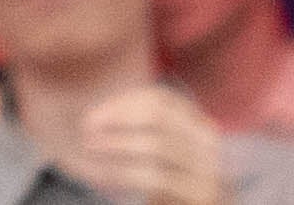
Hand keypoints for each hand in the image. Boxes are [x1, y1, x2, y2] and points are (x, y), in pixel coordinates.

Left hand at [66, 78, 225, 204]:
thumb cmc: (165, 171)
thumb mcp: (155, 142)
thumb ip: (135, 123)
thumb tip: (91, 118)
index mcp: (194, 119)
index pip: (158, 99)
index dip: (121, 104)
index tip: (90, 117)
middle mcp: (206, 139)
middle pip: (158, 116)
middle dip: (118, 119)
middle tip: (86, 129)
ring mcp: (207, 165)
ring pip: (155, 146)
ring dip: (115, 145)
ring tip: (90, 148)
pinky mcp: (200, 193)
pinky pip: (155, 178)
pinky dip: (122, 174)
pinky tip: (101, 178)